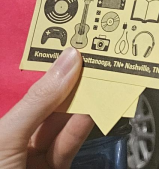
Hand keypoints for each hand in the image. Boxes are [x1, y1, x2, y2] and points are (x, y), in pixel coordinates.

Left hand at [0, 48, 93, 168]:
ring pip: (64, 122)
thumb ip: (39, 101)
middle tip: (94, 59)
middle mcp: (17, 138)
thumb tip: (68, 61)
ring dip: (83, 101)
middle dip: (72, 82)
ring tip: (101, 79)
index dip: (50, 70)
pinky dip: (83, 126)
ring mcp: (36, 156)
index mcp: (1, 127)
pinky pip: (70, 143)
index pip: (29, 91)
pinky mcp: (57, 168)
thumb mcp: (8, 135)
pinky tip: (93, 108)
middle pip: (50, 104)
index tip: (74, 49)